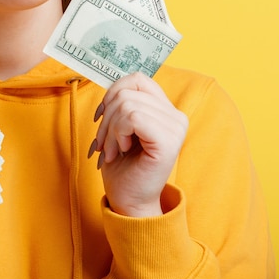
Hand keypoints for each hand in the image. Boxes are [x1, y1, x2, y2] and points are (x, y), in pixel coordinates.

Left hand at [89, 73, 187, 216]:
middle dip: (106, 118)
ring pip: (126, 105)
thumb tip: (112, 85)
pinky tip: (122, 150)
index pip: (137, 79)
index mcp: (166, 109)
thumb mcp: (119, 125)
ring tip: (112, 150)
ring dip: (110, 130)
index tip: (102, 115)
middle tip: (105, 143)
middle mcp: (176, 116)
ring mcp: (175, 128)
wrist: (128, 199)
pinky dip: (118, 133)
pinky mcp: (168, 141)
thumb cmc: (122, 164)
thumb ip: (123, 102)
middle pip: (127, 93)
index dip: (113, 92)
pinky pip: (132, 117)